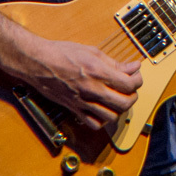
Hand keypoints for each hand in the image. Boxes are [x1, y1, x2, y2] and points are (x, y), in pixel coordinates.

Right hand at [22, 38, 142, 129]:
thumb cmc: (62, 53)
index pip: (129, 84)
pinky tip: (102, 109)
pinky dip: (102, 120)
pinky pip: (93, 124)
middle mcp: (92, 89)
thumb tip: (132, 67)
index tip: (136, 75)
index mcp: (98, 72)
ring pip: (111, 116)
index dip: (138, 80)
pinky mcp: (74, 109)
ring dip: (119, 109)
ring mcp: (82, 102)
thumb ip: (114, 63)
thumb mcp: (92, 51)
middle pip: (124, 103)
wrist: (38, 62)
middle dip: (132, 96)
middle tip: (130, 88)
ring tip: (117, 99)